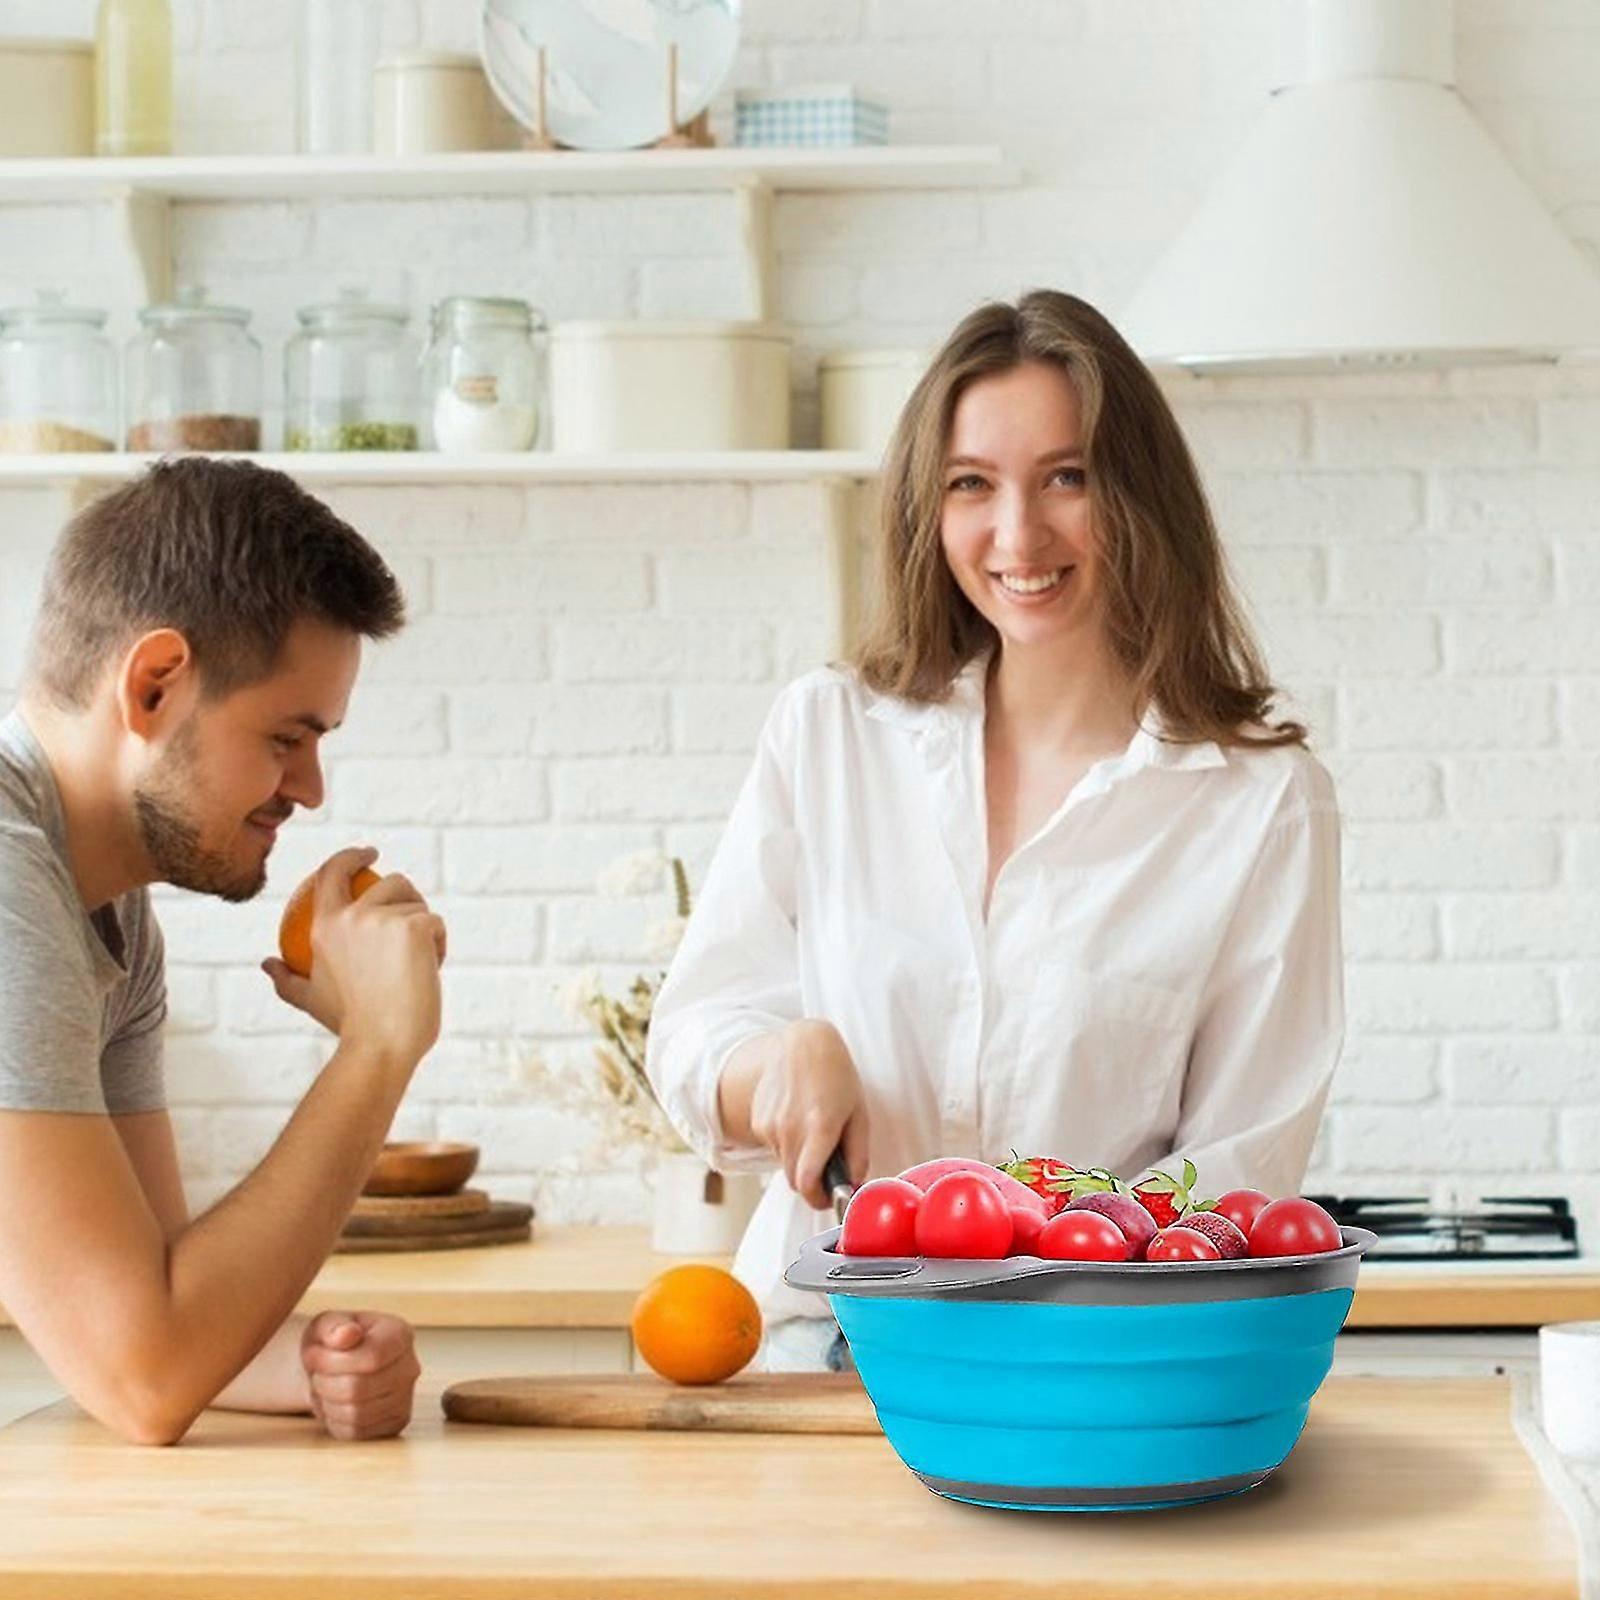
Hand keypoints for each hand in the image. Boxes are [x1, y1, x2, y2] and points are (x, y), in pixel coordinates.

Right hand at [263, 847, 445, 1067]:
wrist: (382, 1044)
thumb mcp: (310, 999)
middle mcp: (352, 915)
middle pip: (392, 882)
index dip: (351, 855)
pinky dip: (438, 945)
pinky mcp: (416, 926)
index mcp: (324, 925)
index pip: (333, 872)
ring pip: (418, 904)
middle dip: (408, 898)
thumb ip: (286, 979)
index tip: (368, 854)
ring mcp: (385, 918)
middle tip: (414, 926)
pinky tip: (430, 970)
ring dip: (424, 928)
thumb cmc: (349, 1025)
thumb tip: (267, 964)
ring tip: (418, 963)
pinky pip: (436, 924)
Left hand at [300, 1311, 421, 1441]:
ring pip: (355, 1413)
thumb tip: (348, 1333)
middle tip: (316, 1373)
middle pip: (358, 1389)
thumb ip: (334, 1326)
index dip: (333, 1361)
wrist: (336, 1366)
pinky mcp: (395, 1423)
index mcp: (400, 1334)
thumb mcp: (326, 1324)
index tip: (313, 1355)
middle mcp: (410, 1367)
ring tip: (326, 1387)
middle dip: (325, 1383)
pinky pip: (355, 1432)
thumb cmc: (332, 1342)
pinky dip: (335, 1420)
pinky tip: (335, 1403)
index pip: (372, 1357)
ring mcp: (405, 1397)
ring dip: (328, 1402)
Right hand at [749, 1019, 869, 1209]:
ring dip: (798, 1160)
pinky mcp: (759, 1122)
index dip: (819, 1199)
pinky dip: (786, 1144)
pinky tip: (796, 1120)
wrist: (801, 1045)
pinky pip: (774, 1148)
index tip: (829, 1198)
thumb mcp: (859, 1113)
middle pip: (795, 1181)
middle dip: (812, 1182)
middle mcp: (790, 1128)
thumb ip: (858, 1154)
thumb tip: (854, 1184)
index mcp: (820, 1126)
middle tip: (826, 1167)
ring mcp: (770, 1125)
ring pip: (784, 1165)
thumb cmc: (836, 1076)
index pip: (807, 1183)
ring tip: (812, 1131)